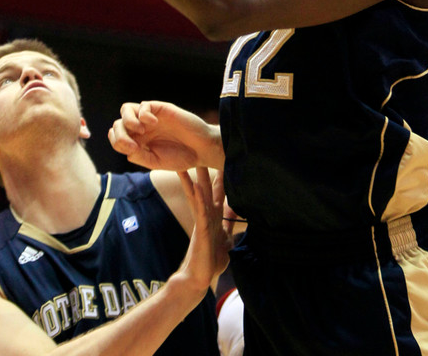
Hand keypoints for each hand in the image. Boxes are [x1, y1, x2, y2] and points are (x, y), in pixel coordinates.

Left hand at [108, 100, 223, 171]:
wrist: (201, 149)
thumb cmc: (181, 157)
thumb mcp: (156, 162)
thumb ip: (139, 156)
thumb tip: (125, 150)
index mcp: (138, 141)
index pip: (116, 136)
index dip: (117, 142)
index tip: (132, 151)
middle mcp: (141, 128)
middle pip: (118, 124)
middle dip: (121, 135)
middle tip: (134, 146)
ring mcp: (150, 117)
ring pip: (126, 109)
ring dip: (128, 121)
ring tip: (141, 132)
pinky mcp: (161, 109)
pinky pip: (144, 105)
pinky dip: (144, 114)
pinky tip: (154, 124)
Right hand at [176, 167, 229, 290]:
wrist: (200, 277)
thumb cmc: (211, 259)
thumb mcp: (226, 239)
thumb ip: (229, 226)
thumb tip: (237, 216)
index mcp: (214, 215)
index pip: (218, 191)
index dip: (221, 176)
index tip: (223, 158)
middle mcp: (207, 214)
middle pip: (206, 188)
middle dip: (205, 169)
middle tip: (202, 150)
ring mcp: (203, 220)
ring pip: (198, 195)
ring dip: (195, 178)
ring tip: (190, 162)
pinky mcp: (201, 228)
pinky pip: (200, 210)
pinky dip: (199, 197)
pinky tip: (197, 185)